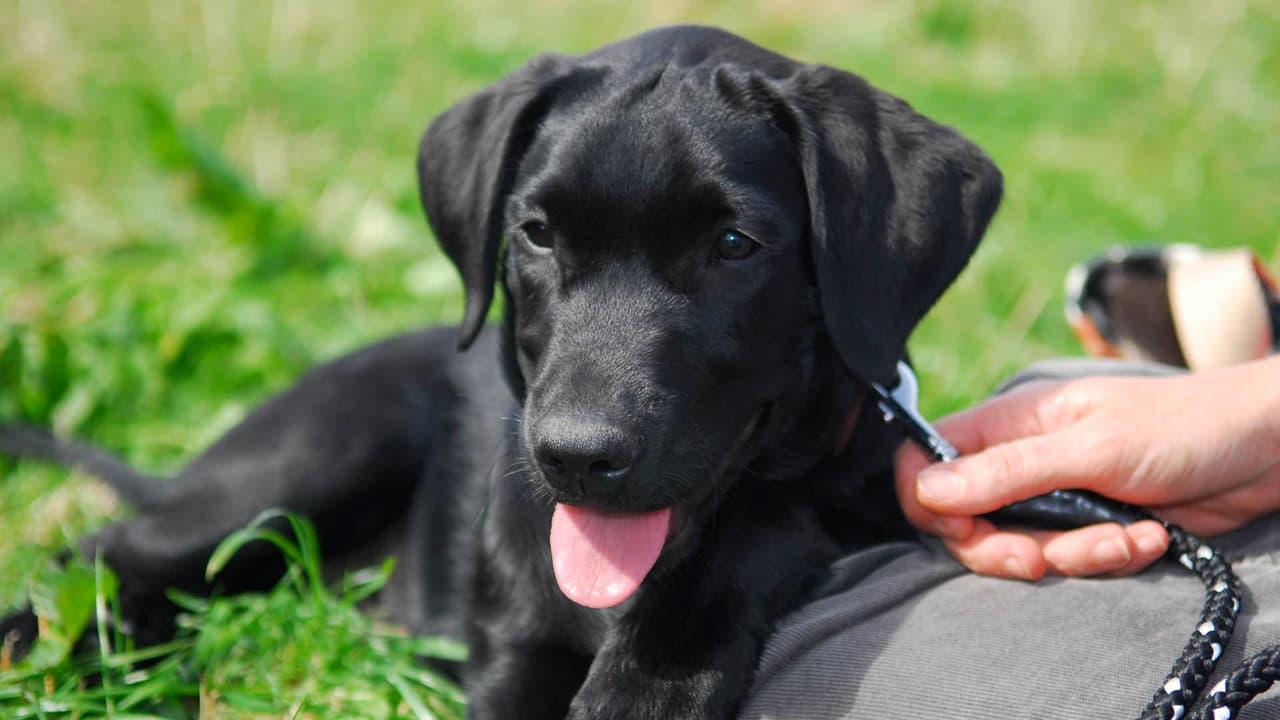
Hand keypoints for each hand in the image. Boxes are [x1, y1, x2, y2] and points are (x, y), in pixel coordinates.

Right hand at [895, 356, 1279, 579]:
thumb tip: (926, 489)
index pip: (928, 459)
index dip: (932, 502)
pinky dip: (1110, 557)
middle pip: (966, 519)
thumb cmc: (1182, 425)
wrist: (1265, 449)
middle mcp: (1022, 458)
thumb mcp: (1088, 449)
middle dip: (1005, 547)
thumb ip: (1005, 473)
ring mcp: (1057, 494)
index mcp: (1009, 422)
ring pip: (1022, 546)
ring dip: (1074, 554)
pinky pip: (1073, 560)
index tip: (962, 527)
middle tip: (1040, 558)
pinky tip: (1148, 536)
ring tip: (1125, 536)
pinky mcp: (1092, 525)